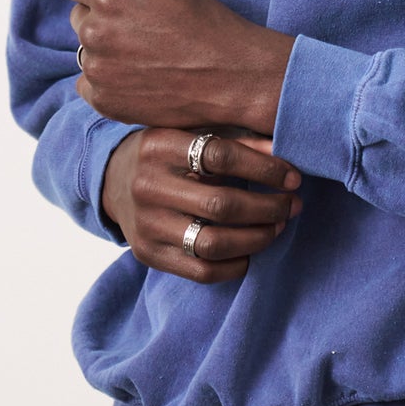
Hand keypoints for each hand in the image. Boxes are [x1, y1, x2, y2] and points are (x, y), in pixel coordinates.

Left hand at [63, 0, 294, 135]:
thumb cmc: (206, 24)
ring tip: (146, 57)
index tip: (120, 0)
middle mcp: (95, 31)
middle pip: (78, 17)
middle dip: (101, 19)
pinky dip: (107, 82)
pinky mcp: (104, 100)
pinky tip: (140, 79)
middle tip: (143, 31)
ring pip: (85, 52)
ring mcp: (98, 69)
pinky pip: (89, 84)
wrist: (233, 78)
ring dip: (105, 52)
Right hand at [101, 127, 302, 283]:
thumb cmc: (168, 153)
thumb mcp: (191, 134)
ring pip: (213, 243)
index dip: (264, 168)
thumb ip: (236, 140)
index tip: (293, 178)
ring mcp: (145, 225)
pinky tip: (252, 250)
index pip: (220, 155)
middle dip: (268, 208)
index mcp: (158, 145)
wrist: (111, 181)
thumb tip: (284, 154)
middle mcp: (147, 186)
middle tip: (292, 205)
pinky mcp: (148, 255)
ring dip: (257, 238)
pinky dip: (236, 264)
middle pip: (221, 205)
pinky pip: (202, 271)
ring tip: (277, 226)